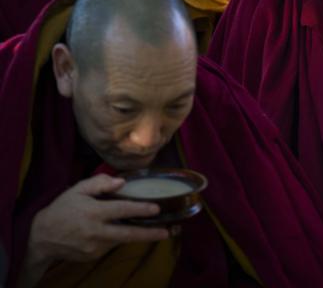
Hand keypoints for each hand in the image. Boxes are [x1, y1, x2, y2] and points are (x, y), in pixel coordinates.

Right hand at [20, 175, 168, 286]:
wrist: (41, 237)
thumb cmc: (62, 209)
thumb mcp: (77, 190)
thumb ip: (99, 183)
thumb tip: (122, 181)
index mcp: (93, 213)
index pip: (122, 210)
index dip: (140, 209)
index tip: (156, 208)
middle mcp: (95, 232)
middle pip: (127, 234)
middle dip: (149, 234)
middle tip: (167, 232)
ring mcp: (94, 247)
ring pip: (121, 240)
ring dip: (135, 235)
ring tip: (152, 229)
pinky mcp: (93, 256)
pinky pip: (110, 245)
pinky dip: (118, 238)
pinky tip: (118, 231)